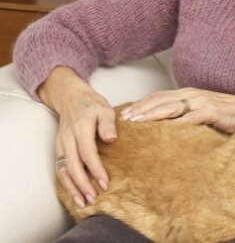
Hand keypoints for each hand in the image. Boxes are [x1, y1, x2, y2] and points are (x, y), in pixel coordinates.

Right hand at [38, 67, 116, 207]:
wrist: (71, 97)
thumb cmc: (91, 104)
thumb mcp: (105, 108)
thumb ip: (108, 124)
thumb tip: (112, 139)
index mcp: (80, 128)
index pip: (87, 153)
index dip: (96, 169)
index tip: (105, 183)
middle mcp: (68, 138)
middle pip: (72, 166)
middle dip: (83, 185)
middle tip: (94, 198)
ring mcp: (61, 144)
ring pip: (63, 170)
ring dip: (72, 188)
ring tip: (83, 202)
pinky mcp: (59, 149)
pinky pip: (59, 168)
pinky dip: (65, 183)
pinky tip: (74, 194)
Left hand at [121, 88, 234, 133]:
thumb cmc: (233, 118)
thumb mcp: (205, 117)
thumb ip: (189, 120)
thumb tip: (170, 132)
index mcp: (190, 95)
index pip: (159, 97)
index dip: (142, 104)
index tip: (125, 114)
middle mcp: (194, 95)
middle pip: (160, 99)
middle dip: (140, 108)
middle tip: (122, 119)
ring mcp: (203, 101)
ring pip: (170, 106)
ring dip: (151, 114)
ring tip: (136, 122)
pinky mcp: (213, 111)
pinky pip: (190, 117)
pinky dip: (175, 123)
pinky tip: (163, 130)